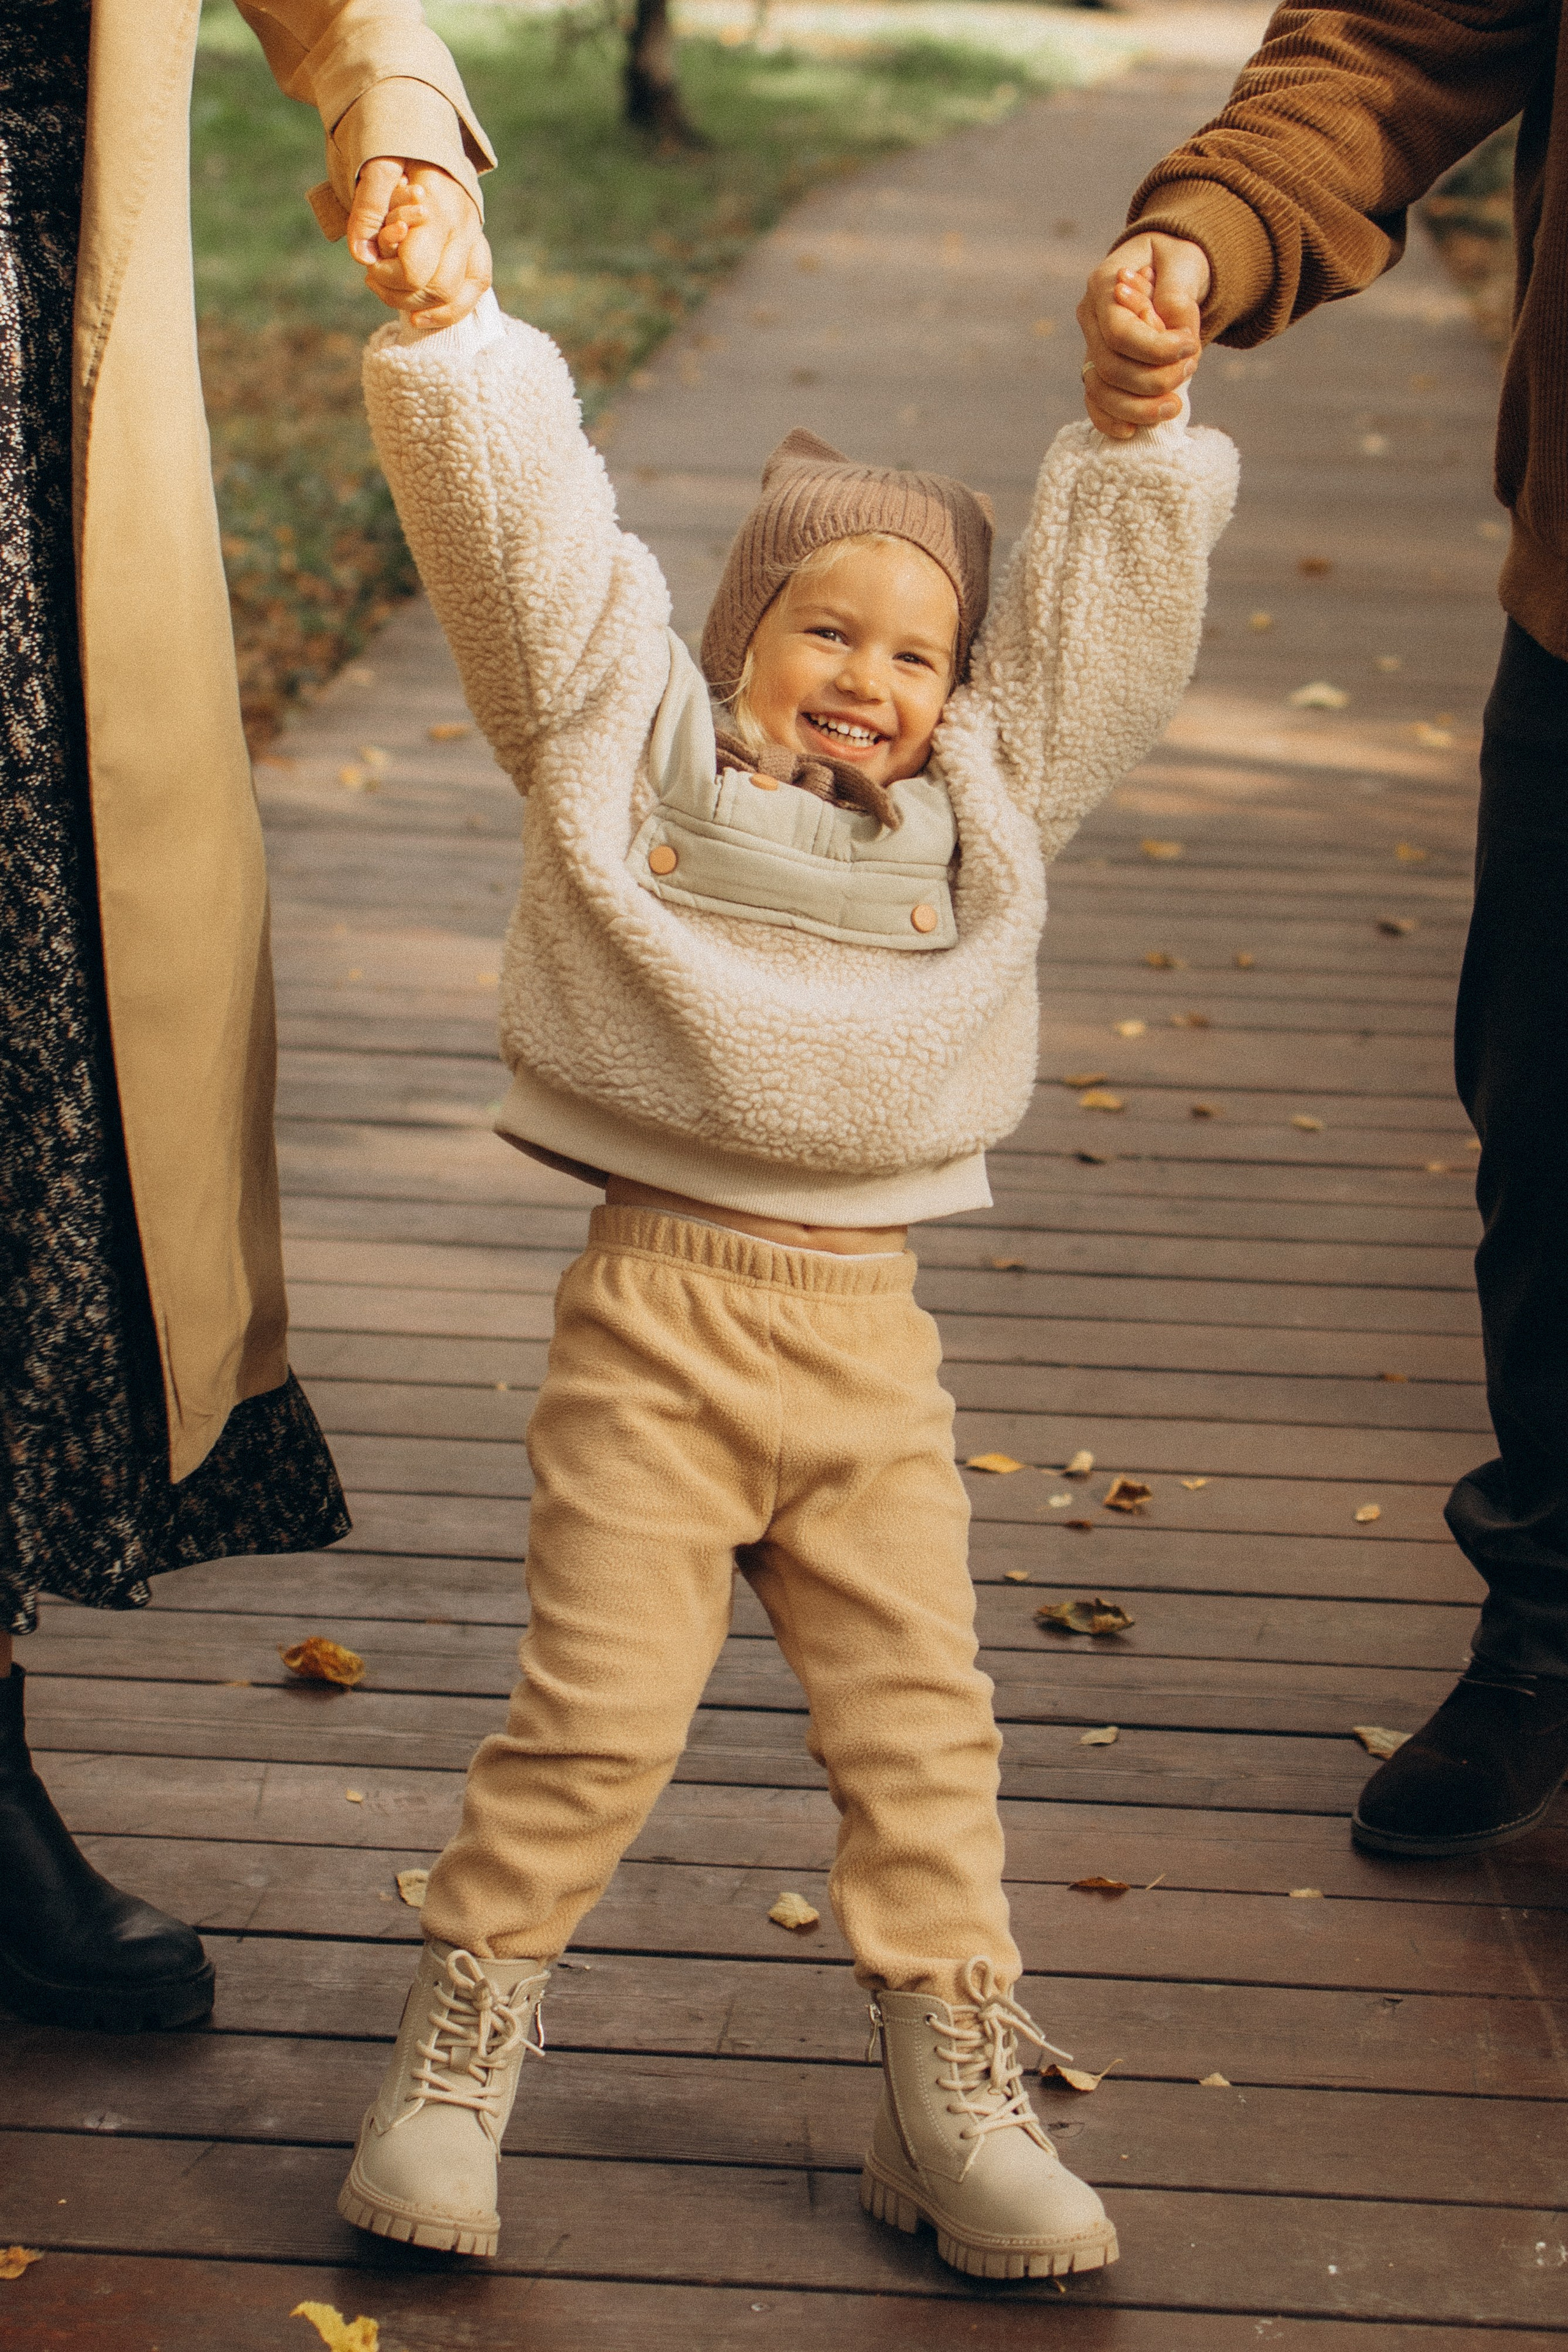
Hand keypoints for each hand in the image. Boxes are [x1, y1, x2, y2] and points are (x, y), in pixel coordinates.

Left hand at [348, 158, 491, 331]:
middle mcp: (463, 226)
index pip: (416, 270)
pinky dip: (450, 310)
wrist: (423, 120)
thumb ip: (367, 205)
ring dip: (421, 306)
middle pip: (437, 289)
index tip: (370, 268)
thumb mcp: (375, 164)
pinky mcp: (478, 244)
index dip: (389, 278)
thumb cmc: (396, 144)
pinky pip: (476, 289)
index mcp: (439, 208)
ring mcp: (475, 236)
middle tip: (375, 279)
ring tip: (392, 294)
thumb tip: (361, 255)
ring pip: (458, 295)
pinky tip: (420, 318)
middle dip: (401, 294)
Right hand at [1076, 233, 1209, 437]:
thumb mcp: (1183, 261)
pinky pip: (1094, 403)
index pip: (1119, 332)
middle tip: (1189, 369)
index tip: (1189, 347)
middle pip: (1109, 367)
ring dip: (1138, 407)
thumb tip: (1172, 330)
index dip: (1155, 349)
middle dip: (1153, 379)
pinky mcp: (1099, 369)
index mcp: (1104, 284)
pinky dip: (1111, 420)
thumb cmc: (1175, 261)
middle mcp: (1090, 318)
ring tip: (1174, 406)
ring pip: (1100, 391)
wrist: (1165, 267)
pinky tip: (1134, 431)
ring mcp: (1091, 345)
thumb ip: (1176, 294)